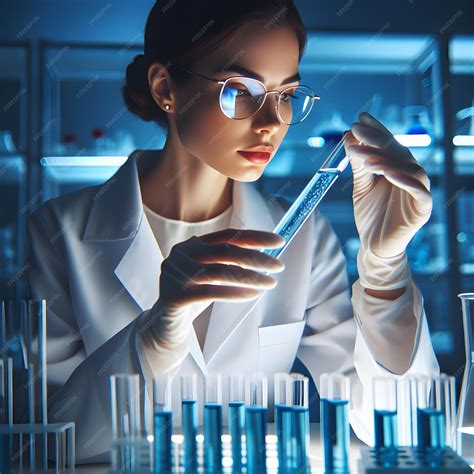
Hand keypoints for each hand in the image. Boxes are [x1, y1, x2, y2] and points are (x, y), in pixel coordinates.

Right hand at [140, 229, 285, 349]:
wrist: (166, 325)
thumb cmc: (194, 297)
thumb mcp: (212, 275)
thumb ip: (230, 263)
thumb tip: (266, 257)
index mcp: (192, 245)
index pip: (228, 235)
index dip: (255, 237)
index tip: (278, 242)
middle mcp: (181, 254)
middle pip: (225, 251)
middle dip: (256, 258)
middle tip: (279, 266)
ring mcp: (175, 274)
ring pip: (219, 271)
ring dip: (250, 276)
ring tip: (270, 283)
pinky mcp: (174, 295)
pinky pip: (210, 292)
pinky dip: (234, 293)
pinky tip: (252, 295)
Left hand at [344, 112, 431, 289]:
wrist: (374, 246)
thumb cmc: (370, 216)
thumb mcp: (361, 186)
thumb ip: (358, 165)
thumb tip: (348, 137)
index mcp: (397, 169)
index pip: (388, 144)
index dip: (376, 130)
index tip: (360, 117)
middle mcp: (410, 176)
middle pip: (398, 152)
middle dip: (377, 140)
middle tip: (358, 129)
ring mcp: (418, 192)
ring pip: (409, 169)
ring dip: (387, 160)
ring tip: (366, 158)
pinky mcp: (422, 209)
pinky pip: (418, 191)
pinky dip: (404, 180)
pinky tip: (388, 173)